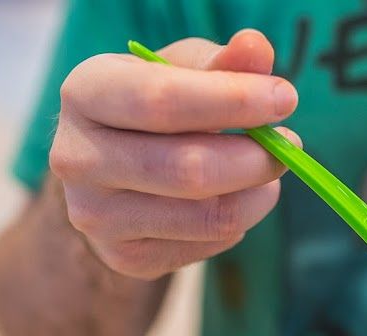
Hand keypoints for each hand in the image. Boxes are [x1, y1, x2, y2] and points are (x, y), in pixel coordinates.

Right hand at [49, 29, 298, 278]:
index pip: (162, 101)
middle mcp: (77, 158)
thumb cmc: (152, 110)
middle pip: (190, 170)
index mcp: (85, 93)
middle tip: (289, 144)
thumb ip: (222, 63)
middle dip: (256, 158)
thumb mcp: (180, 72)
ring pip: (210, 216)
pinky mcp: (125, 257)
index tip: (285, 98)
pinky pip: (209, 243)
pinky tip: (231, 199)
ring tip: (264, 172)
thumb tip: (256, 48)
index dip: (233, 101)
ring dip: (257, 193)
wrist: (109, 174)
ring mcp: (96, 216)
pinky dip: (238, 221)